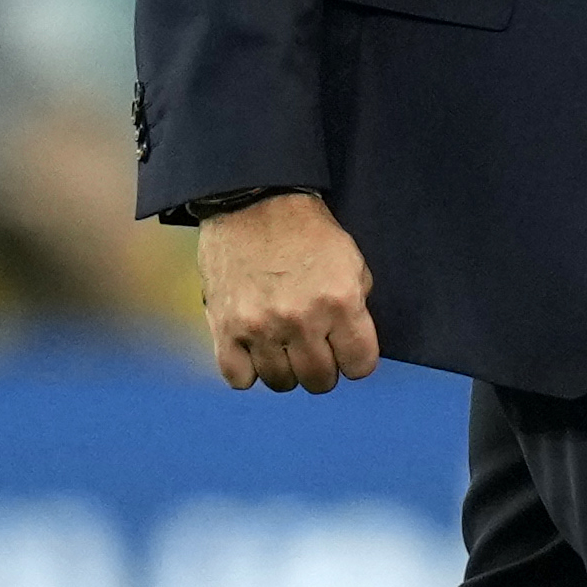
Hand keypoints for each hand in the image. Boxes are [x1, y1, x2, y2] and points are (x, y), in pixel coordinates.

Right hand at [199, 192, 379, 391]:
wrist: (254, 203)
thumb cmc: (308, 233)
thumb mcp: (352, 263)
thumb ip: (356, 308)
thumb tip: (351, 347)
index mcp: (340, 302)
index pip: (360, 366)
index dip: (356, 359)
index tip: (346, 349)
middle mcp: (301, 320)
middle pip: (321, 381)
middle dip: (324, 368)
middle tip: (315, 347)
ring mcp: (260, 327)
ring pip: (281, 383)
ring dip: (287, 369)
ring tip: (285, 345)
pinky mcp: (225, 328)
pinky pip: (239, 378)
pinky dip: (248, 370)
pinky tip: (255, 350)